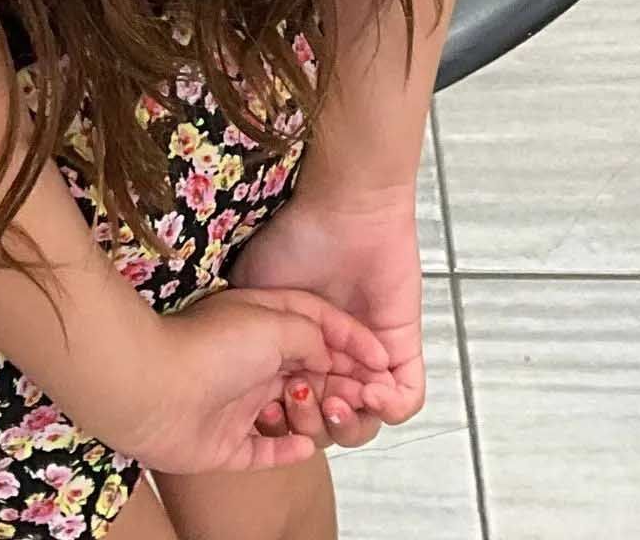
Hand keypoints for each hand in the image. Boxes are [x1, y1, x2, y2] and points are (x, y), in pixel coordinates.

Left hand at [119, 287, 394, 476]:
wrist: (154, 388)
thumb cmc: (212, 347)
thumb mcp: (272, 323)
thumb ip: (310, 334)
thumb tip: (329, 352)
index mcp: (263, 323)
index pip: (317, 326)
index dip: (351, 339)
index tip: (380, 358)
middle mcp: (252, 361)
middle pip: (307, 372)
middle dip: (339, 381)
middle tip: (365, 395)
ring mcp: (238, 402)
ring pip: (290, 412)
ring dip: (313, 414)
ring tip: (327, 412)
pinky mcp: (225, 443)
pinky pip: (264, 450)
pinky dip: (286, 448)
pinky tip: (305, 445)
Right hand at [233, 179, 426, 444]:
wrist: (342, 212)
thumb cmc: (293, 242)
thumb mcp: (252, 290)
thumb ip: (246, 333)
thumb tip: (234, 377)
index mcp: (299, 356)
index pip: (292, 410)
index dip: (281, 420)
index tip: (270, 409)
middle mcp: (334, 363)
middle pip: (327, 426)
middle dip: (314, 426)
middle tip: (304, 402)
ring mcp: (370, 358)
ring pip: (366, 422)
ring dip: (350, 424)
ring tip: (336, 402)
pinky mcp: (402, 349)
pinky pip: (405, 400)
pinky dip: (389, 407)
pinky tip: (368, 391)